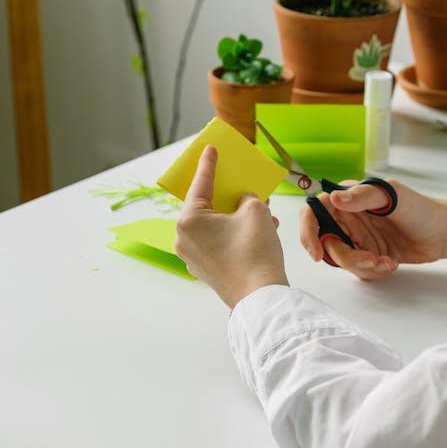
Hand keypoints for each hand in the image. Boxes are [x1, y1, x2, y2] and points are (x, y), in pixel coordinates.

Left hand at [174, 145, 287, 307]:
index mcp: (188, 220)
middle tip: (239, 182)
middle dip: (228, 195)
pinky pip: (219, 243)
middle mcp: (184, 239)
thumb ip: (247, 198)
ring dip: (237, 216)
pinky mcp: (207, 271)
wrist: (261, 298)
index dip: (208, 164)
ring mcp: (193, 258)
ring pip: (215, 226)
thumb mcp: (255, 212)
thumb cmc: (254, 251)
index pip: (200, 184)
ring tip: (262, 209)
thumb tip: (244, 202)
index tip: (209, 149)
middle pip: (206, 207)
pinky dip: (236, 233)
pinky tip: (261, 229)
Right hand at [298, 179, 446, 280]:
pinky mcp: (367, 255)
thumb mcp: (392, 195)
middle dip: (345, 257)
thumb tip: (334, 198)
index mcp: (348, 198)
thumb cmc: (420, 207)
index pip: (314, 211)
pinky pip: (358, 270)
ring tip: (386, 261)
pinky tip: (391, 263)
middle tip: (368, 260)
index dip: (308, 231)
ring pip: (342, 260)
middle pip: (325, 242)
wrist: (443, 233)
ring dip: (362, 265)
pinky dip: (373, 271)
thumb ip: (363, 196)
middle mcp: (348, 218)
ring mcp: (357, 238)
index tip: (317, 252)